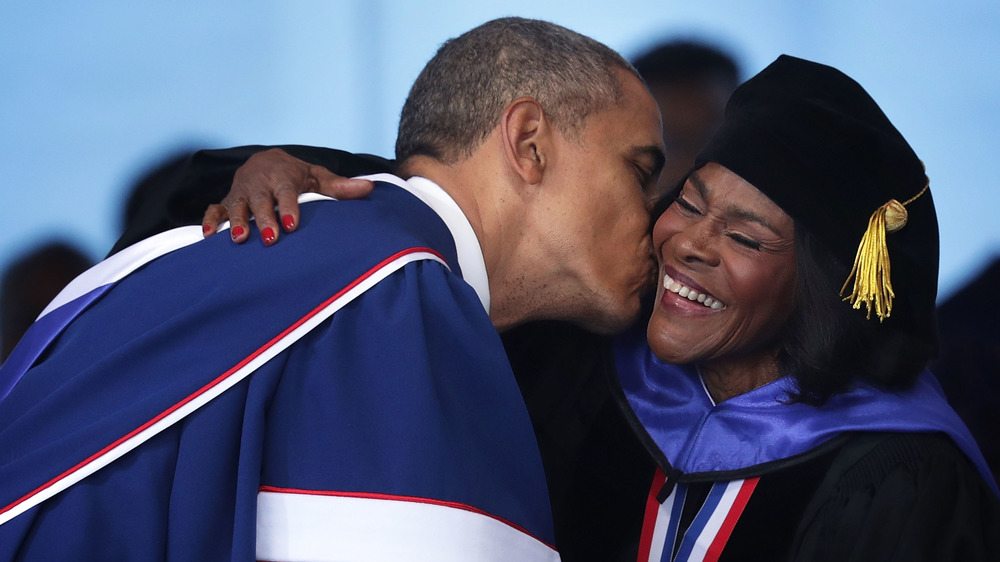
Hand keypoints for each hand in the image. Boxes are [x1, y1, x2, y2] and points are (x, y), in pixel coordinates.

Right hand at [201, 148, 375, 243]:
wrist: (267, 160)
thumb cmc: (297, 175)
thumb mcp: (318, 177)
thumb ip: (340, 187)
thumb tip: (370, 188)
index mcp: (283, 177)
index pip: (286, 192)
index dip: (288, 208)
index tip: (291, 225)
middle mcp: (260, 184)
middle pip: (261, 201)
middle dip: (264, 219)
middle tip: (270, 239)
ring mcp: (242, 192)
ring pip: (237, 205)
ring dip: (236, 221)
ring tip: (239, 239)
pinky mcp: (227, 200)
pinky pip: (215, 209)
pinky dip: (210, 220)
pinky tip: (209, 235)